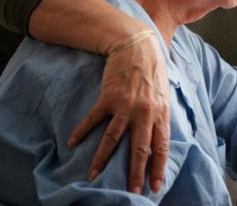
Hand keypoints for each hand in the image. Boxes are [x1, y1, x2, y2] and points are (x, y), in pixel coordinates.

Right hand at [67, 34, 169, 193]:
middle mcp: (144, 112)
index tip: (155, 186)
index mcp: (161, 113)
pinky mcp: (108, 97)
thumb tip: (161, 136)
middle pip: (139, 149)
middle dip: (135, 173)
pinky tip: (72, 143)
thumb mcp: (164, 93)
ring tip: (94, 176)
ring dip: (102, 159)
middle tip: (132, 192)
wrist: (137, 45)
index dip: (158, 167)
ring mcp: (125, 106)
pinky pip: (93, 119)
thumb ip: (161, 115)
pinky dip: (82, 132)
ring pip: (113, 139)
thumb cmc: (153, 69)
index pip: (161, 146)